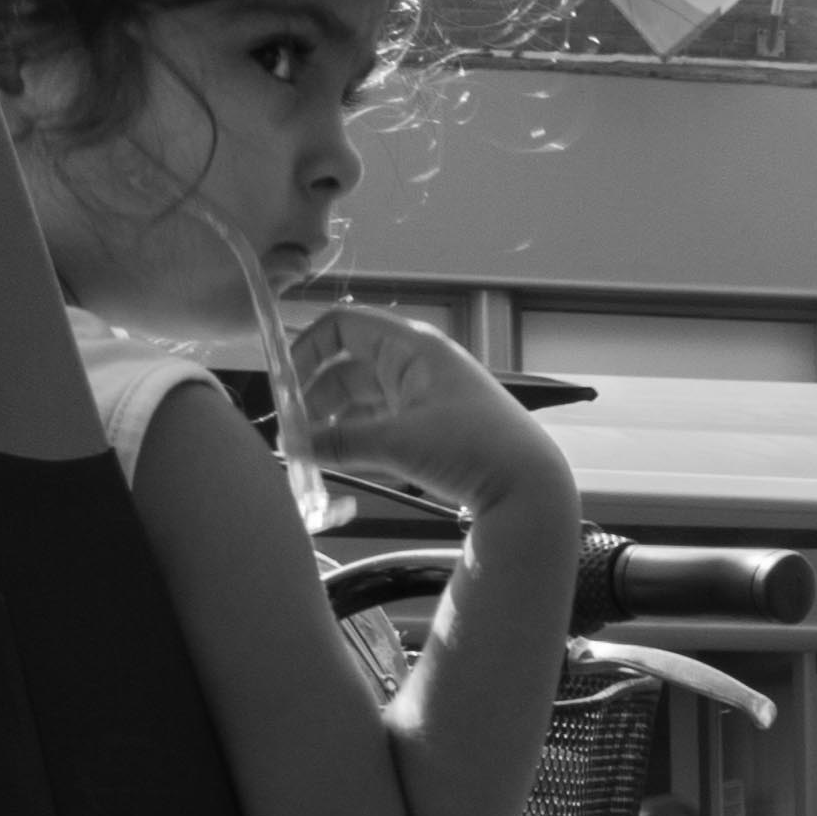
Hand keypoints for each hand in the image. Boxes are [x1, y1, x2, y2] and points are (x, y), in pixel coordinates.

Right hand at [291, 301, 564, 517]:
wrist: (532, 489)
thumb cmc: (473, 449)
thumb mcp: (399, 443)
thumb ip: (340, 441)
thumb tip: (291, 446)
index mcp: (414, 347)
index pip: (345, 326)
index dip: (308, 348)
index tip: (284, 385)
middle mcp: (418, 364)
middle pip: (348, 366)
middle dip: (316, 395)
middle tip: (290, 431)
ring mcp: (426, 396)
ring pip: (363, 399)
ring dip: (334, 420)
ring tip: (308, 451)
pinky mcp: (433, 429)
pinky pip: (382, 423)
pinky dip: (357, 437)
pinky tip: (338, 460)